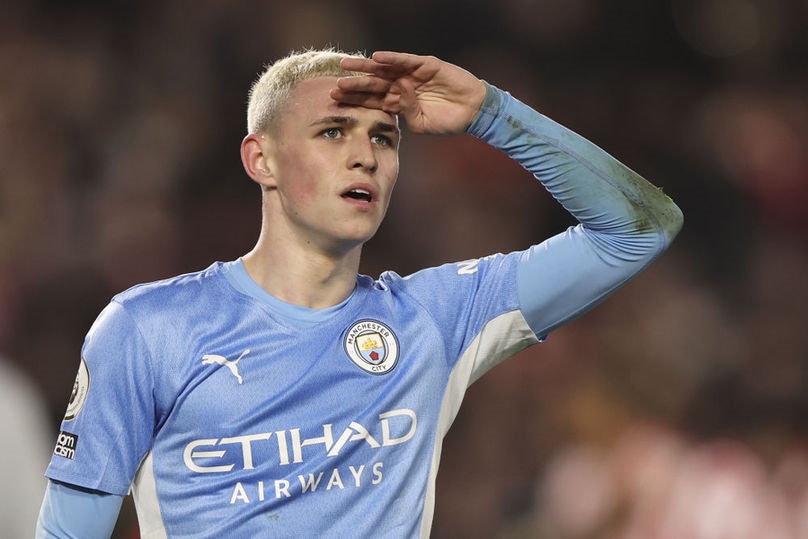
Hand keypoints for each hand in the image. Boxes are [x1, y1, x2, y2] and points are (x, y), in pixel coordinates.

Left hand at [332, 51, 486, 135]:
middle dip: (354, 85)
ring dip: (365, 67)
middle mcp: (402, 86)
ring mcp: (412, 74)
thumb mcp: (421, 124)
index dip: (354, 100)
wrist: (473, 111)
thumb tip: (397, 96)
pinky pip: (405, 61)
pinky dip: (392, 59)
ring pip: (384, 70)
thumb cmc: (448, 121)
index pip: (371, 100)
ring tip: (347, 65)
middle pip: (373, 84)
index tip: (335, 100)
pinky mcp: (426, 65)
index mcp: (398, 103)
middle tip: (335, 85)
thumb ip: (406, 112)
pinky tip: (376, 58)